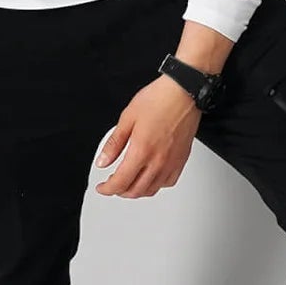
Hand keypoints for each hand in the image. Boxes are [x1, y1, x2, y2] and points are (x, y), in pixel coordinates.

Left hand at [95, 75, 200, 197]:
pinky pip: (168, 182)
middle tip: (112, 185)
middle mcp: (158, 160)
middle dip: (120, 192)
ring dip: (137, 191)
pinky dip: (156, 186)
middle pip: (135, 191)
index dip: (108, 189)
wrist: (184, 92)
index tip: (102, 187)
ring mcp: (172, 162)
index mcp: (141, 150)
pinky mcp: (182, 159)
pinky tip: (151, 178)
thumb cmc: (159, 100)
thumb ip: (114, 143)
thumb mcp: (127, 118)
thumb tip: (103, 161)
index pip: (120, 182)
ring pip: (152, 190)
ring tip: (129, 183)